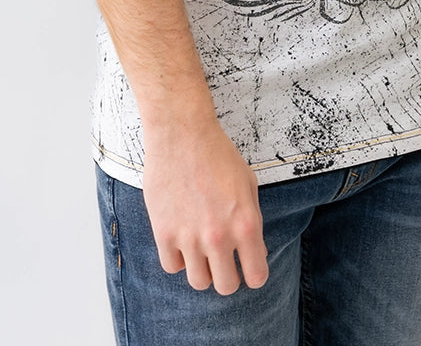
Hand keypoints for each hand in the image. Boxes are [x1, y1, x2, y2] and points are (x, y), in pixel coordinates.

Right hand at [143, 120, 268, 294]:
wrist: (182, 133)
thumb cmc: (217, 153)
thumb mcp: (248, 183)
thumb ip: (252, 220)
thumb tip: (254, 251)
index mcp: (246, 224)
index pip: (256, 276)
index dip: (254, 273)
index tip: (247, 267)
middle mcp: (219, 236)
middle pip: (226, 287)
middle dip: (228, 276)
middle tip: (223, 261)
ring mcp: (189, 237)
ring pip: (199, 282)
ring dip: (202, 270)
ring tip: (201, 249)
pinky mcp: (163, 233)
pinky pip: (172, 267)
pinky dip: (178, 259)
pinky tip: (182, 240)